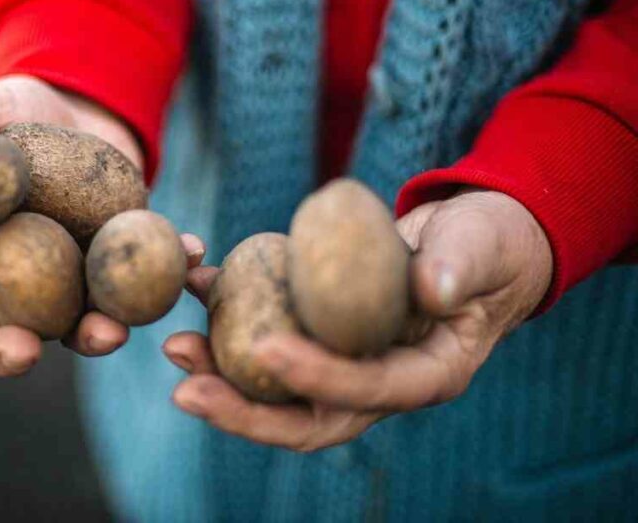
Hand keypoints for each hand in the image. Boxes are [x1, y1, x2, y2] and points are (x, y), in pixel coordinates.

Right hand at [0, 75, 168, 375]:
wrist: (79, 112)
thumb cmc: (15, 116)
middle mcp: (12, 277)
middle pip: (0, 326)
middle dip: (9, 346)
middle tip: (25, 350)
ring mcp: (68, 280)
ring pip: (73, 323)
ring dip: (92, 333)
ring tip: (112, 332)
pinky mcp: (117, 269)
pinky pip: (140, 282)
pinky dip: (168, 268)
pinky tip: (192, 250)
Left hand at [163, 190, 552, 450]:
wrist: (470, 240)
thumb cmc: (484, 242)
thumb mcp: (480, 247)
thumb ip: (460, 266)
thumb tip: (433, 288)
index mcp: (428, 374)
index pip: (370, 390)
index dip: (319, 376)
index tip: (265, 348)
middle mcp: (381, 382)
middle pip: (309, 419)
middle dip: (245, 413)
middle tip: (186, 390)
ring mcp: (348, 365)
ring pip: (280, 392)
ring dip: (222, 377)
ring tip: (175, 347)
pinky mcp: (322, 337)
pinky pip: (272, 340)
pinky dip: (232, 318)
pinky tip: (198, 287)